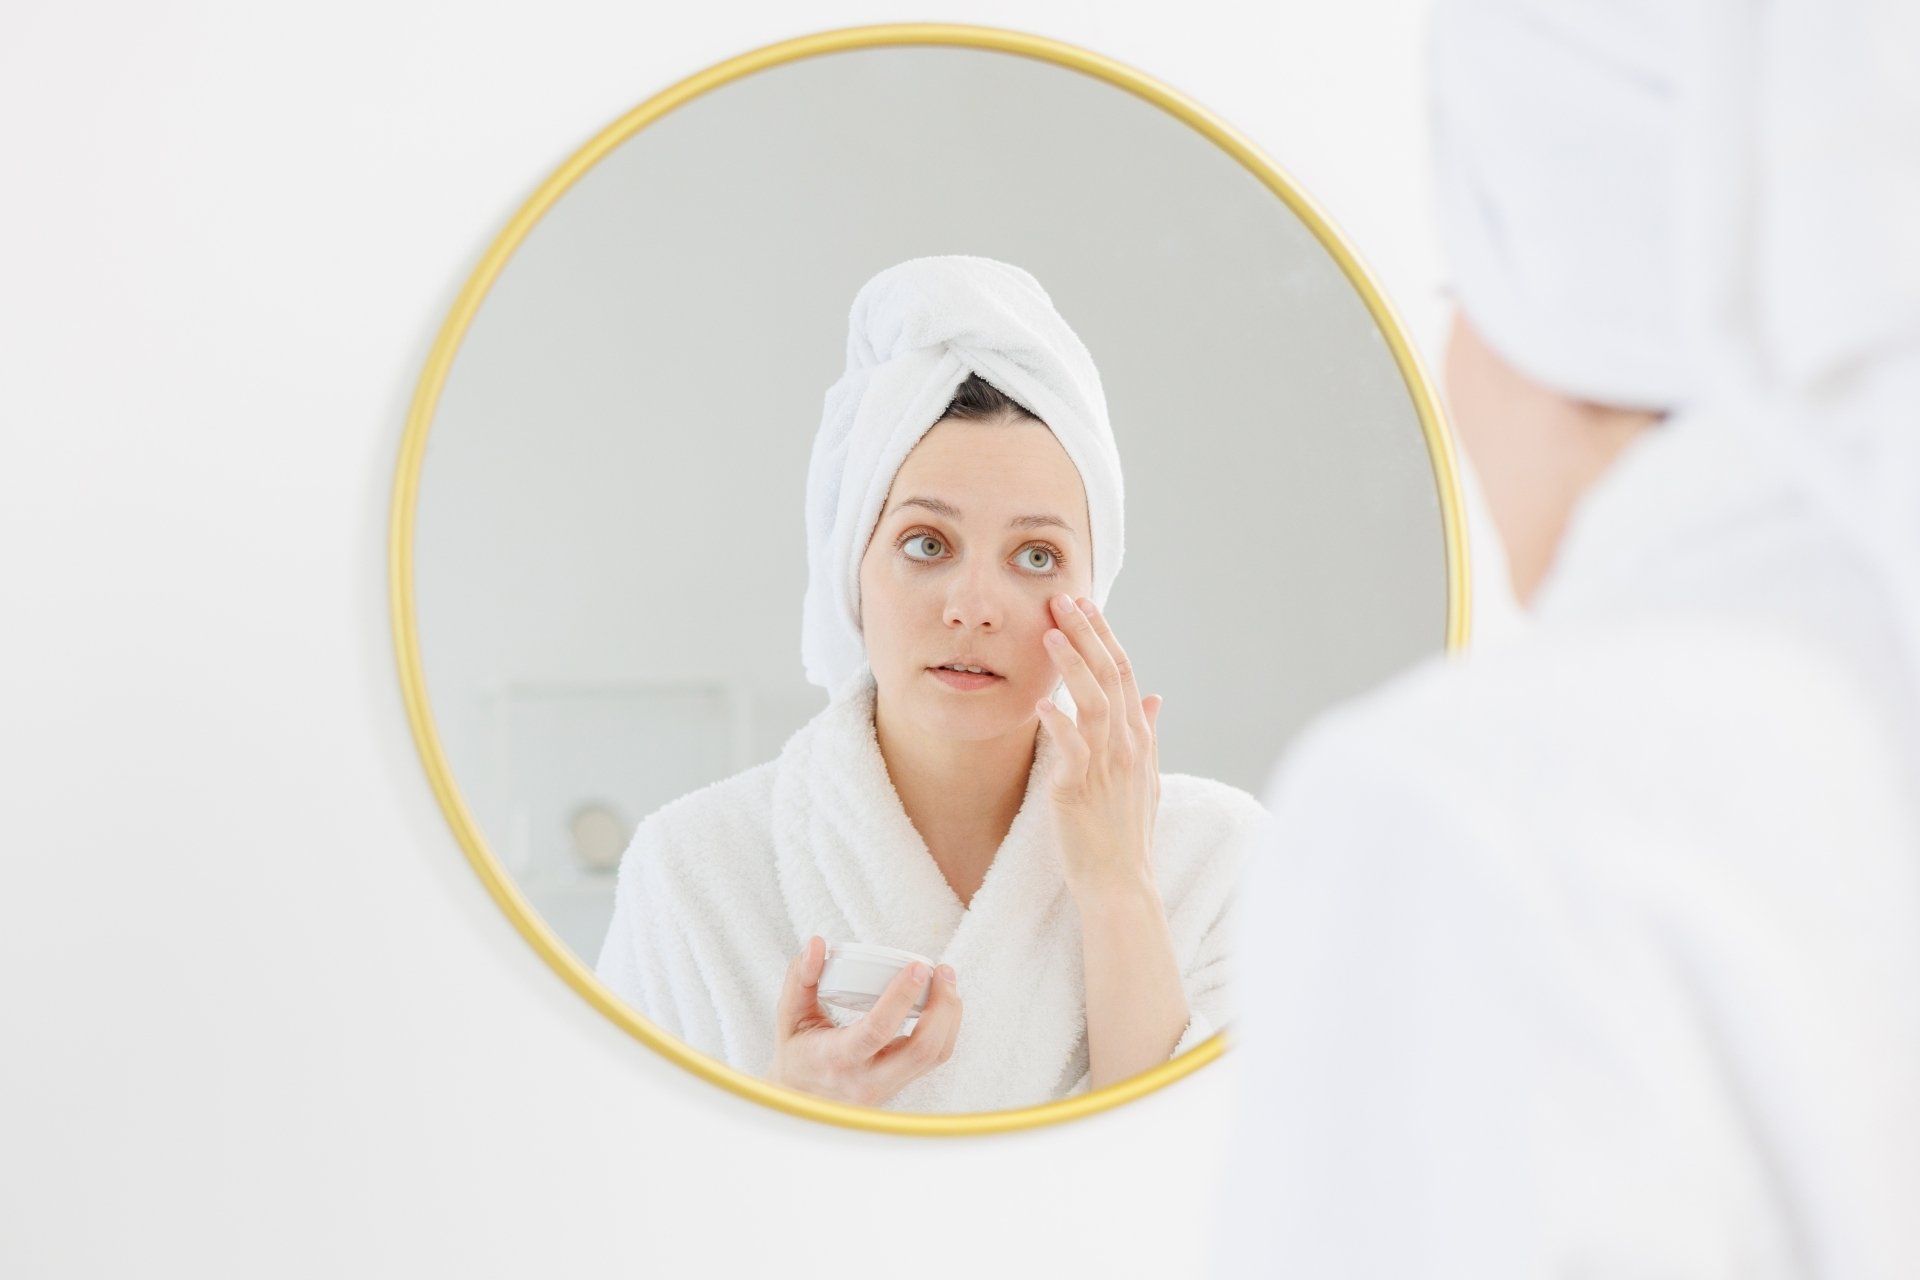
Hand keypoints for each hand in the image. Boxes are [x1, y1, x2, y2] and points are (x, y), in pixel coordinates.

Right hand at [768, 936, 961, 1106]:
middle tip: (943, 971)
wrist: (802, 1101)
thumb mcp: (789, 1015)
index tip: (918, 968)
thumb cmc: (797, 1053)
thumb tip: (817, 943)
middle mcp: (867, 1079)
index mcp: (836, 1058)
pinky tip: (943, 1004)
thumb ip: (800, 977)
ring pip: (934, 1056)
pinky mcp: (901, 1086)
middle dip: (942, 1007)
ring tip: (947, 982)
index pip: (876, 1030)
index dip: (901, 997)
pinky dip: (945, 1029)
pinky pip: (933, 1060)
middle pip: (922, 1050)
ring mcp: (887, 1087)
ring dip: (949, 1017)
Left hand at [1033, 592, 1164, 898]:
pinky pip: (1071, 749)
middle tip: (1062, 599)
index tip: (1084, 604)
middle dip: (1086, 634)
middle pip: (1110, 676)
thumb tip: (1155, 696)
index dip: (1104, 634)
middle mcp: (1126, 745)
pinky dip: (1058, 723)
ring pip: (1094, 702)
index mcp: (1138, 738)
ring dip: (1072, 665)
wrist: (1120, 881)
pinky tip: (1041, 701)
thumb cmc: (1126, 830)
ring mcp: (1105, 766)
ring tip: (1049, 633)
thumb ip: (1148, 732)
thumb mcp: (1145, 775)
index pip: (1124, 671)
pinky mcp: (1078, 790)